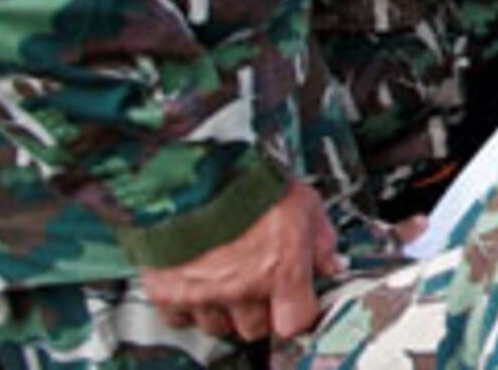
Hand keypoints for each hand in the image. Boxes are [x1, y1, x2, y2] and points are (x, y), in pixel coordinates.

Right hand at [144, 178, 337, 341]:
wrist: (191, 169)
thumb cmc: (247, 180)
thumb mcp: (303, 202)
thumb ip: (321, 240)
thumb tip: (330, 264)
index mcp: (281, 271)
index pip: (295, 322)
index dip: (296, 312)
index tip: (294, 301)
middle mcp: (242, 288)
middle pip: (256, 328)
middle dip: (259, 310)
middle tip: (256, 283)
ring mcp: (202, 292)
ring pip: (218, 325)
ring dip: (224, 309)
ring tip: (224, 278)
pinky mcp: (167, 290)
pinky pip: (180, 317)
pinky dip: (187, 305)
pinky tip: (195, 281)